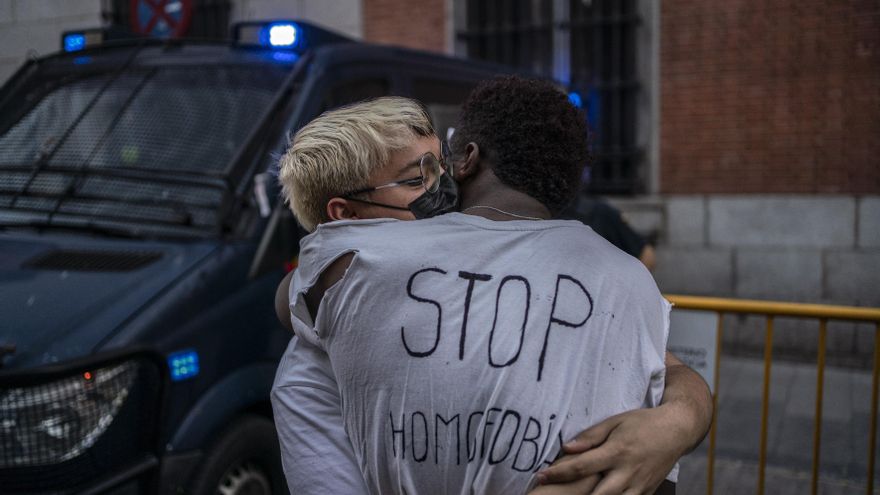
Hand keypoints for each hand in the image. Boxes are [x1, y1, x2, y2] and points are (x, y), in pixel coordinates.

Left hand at [535, 405, 688, 494]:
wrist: (677, 430)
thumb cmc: (643, 422)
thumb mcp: (616, 421)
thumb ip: (591, 436)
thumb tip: (567, 448)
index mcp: (617, 451)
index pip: (581, 466)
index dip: (558, 473)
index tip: (541, 476)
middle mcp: (628, 472)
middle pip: (596, 494)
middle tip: (554, 494)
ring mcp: (639, 486)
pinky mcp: (647, 493)